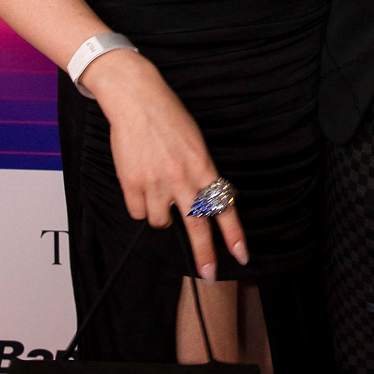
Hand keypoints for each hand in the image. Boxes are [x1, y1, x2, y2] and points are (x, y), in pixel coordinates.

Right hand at [80, 50, 246, 277]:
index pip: (223, 207)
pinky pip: (138, 212)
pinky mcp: (131, 183)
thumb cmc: (169, 118)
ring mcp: (155, 182)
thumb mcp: (196, 144)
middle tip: (209, 274)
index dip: (233, 235)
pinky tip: (141, 187)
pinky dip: (140, 206)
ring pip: (161, 221)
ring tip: (157, 192)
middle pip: (197, 226)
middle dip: (203, 254)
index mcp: (203, 167)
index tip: (242, 255)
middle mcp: (181, 178)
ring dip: (161, 215)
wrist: (136, 99)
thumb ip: (201, 175)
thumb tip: (205, 205)